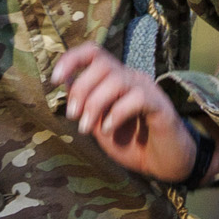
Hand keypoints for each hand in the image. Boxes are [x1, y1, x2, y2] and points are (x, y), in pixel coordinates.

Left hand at [53, 45, 218, 184]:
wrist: (164, 165)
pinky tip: (110, 130)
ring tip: (88, 128)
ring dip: (95, 104)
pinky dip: (117, 113)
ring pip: (116, 79)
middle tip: (74, 116)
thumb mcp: (99, 125)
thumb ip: (85, 105)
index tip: (54, 79)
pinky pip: (136, 98)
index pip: (93, 53)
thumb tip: (64, 84)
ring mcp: (147, 89)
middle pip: (102, 63)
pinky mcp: (161, 105)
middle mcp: (131, 78)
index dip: (71, 59)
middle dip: (81, 89)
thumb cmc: (133, 144)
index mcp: (115, 79)